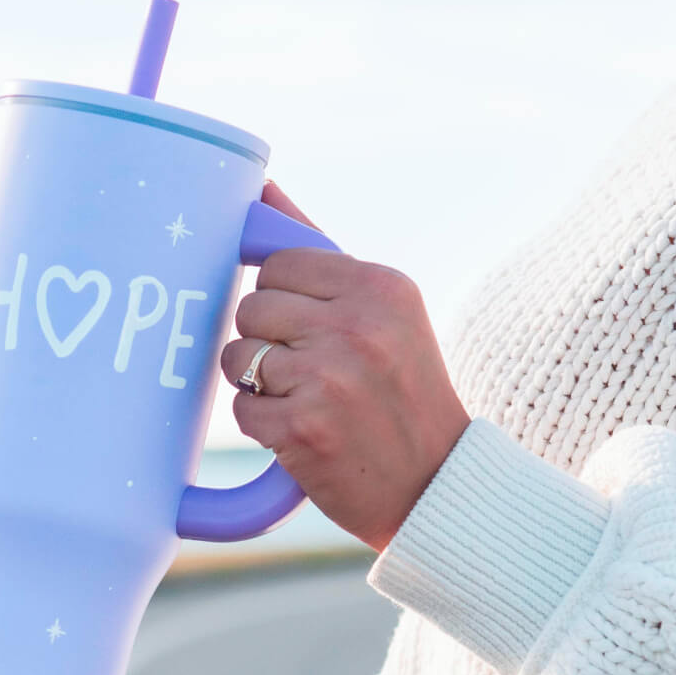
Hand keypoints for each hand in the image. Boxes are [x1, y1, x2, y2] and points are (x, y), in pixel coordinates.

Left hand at [220, 182, 469, 552]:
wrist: (436, 485)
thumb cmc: (402, 391)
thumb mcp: (383, 312)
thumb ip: (320, 254)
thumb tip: (261, 189)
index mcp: (380, 286)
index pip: (277, 264)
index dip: (281, 299)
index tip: (309, 326)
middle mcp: (357, 326)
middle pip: (252, 308)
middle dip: (268, 341)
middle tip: (311, 370)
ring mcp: (329, 378)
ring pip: (239, 356)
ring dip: (259, 383)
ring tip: (306, 399)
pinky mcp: (302, 428)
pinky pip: (241, 407)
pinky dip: (262, 424)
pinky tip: (303, 431)